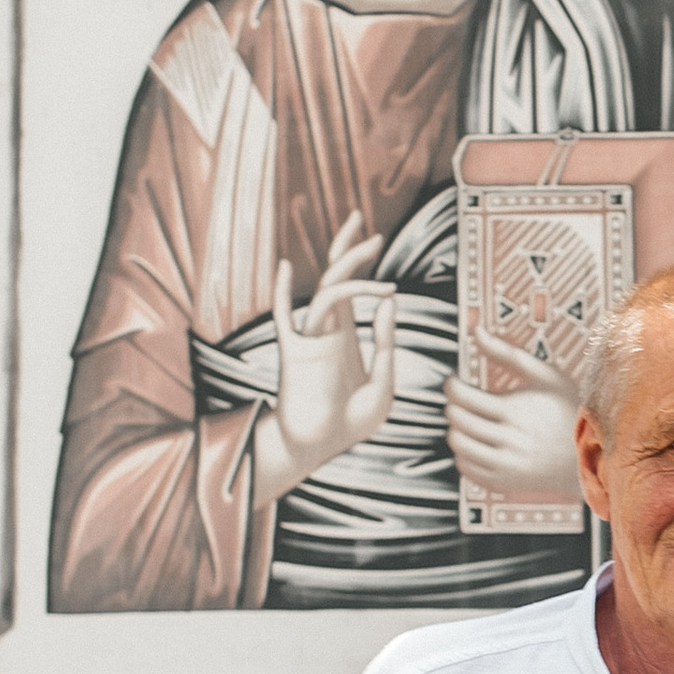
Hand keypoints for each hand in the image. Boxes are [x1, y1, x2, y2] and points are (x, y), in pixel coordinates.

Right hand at [251, 213, 397, 508]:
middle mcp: (327, 330)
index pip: (353, 288)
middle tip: (365, 225)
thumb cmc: (350, 423)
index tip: (375, 239)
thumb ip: (387, 344)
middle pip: (336, 278)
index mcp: (346, 335)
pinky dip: (283, 293)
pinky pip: (284, 319)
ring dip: (349, 271)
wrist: (320, 448)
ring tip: (372, 252)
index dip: (361, 261)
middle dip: (349, 250)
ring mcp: (311, 339)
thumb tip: (390, 301)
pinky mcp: (296, 354)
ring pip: (327, 292)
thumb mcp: (383, 384)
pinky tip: (287, 270)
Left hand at [444, 323, 584, 505]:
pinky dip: (463, 453)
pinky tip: (477, 441)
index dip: (452, 385)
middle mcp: (508, 440)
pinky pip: (465, 467)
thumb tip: (477, 331)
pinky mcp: (503, 483)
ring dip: (456, 428)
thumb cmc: (568, 410)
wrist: (589, 456)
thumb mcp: (545, 376)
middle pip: (457, 419)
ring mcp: (505, 465)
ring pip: (457, 444)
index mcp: (515, 411)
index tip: (456, 381)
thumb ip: (507, 353)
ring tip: (468, 420)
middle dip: (453, 405)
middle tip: (463, 400)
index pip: (462, 396)